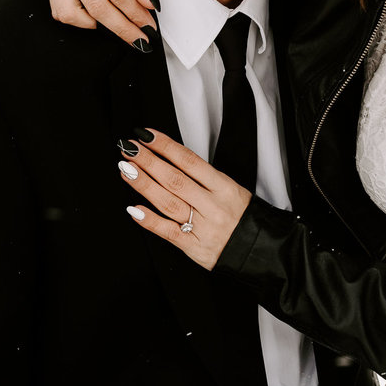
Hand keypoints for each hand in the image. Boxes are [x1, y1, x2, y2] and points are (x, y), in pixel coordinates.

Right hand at [46, 0, 156, 44]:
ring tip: (120, 26)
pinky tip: (98, 16)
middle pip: (98, 8)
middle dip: (123, 28)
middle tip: (141, 40)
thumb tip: (148, 5)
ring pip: (74, 14)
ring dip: (100, 27)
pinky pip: (61, 11)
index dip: (136, 14)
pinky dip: (80, 20)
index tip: (149, 26)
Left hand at [118, 131, 251, 268]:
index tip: (146, 135)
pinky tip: (133, 208)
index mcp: (224, 186)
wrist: (259, 250)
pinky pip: (168, 232)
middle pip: (175, 179)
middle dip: (149, 161)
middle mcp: (212, 205)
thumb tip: (169, 159)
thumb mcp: (231, 189)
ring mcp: (203, 227)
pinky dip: (150, 220)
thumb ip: (203, 178)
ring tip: (126, 169)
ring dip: (144, 184)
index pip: (189, 161)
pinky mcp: (194, 248)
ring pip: (168, 202)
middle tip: (130, 148)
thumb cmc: (242, 217)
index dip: (165, 146)